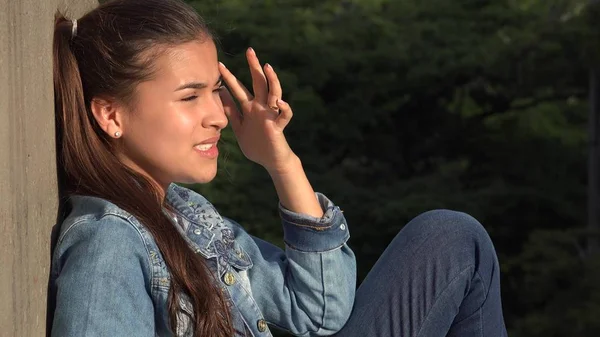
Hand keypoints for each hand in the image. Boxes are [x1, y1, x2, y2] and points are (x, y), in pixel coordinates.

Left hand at [219, 48, 295, 172]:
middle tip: (249, 50)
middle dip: (254, 66)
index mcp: (250, 108)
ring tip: (267, 66)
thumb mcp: (239, 128)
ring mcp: (270, 115)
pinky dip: (284, 108)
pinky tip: (280, 102)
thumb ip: (232, 112)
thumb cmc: (256, 145)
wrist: (271, 161)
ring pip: (273, 93)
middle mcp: (261, 108)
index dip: (229, 77)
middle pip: (258, 83)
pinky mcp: (277, 126)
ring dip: (272, 80)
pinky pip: (284, 115)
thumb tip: (221, 95)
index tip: (219, 65)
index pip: (238, 88)